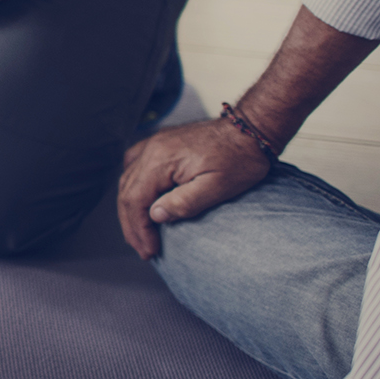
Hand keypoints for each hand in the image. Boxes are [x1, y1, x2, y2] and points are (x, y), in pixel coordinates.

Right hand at [116, 118, 271, 258]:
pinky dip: (133, 187)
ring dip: (131, 209)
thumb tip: (155, 215)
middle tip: (143, 249)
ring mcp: (155, 143)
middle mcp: (151, 149)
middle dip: (132, 225)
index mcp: (161, 160)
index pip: (135, 201)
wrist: (252, 128)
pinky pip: (134, 166)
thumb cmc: (240, 157)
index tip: (149, 250)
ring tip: (139, 232)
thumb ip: (184, 203)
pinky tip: (139, 198)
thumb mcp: (217, 187)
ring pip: (128, 181)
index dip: (139, 229)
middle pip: (127, 193)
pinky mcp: (162, 143)